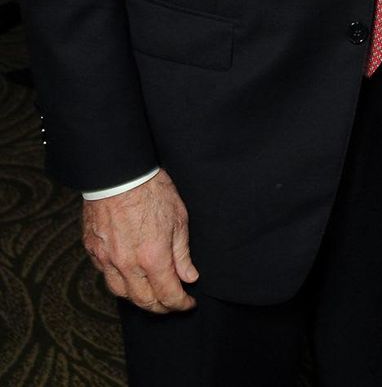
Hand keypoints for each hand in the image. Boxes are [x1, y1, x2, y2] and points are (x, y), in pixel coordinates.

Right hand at [82, 168, 197, 312]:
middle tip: (172, 304)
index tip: (188, 303)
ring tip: (152, 294)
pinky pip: (106, 276)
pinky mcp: (93, 251)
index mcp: (153, 257)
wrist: (118, 173)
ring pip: (122, 293)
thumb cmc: (151, 189)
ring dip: (139, 299)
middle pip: (144, 301)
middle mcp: (128, 264)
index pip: (168, 295)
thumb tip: (189, 276)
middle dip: (161, 307)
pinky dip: (120, 282)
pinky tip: (129, 276)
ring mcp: (107, 259)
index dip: (180, 304)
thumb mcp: (178, 218)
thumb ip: (182, 252)